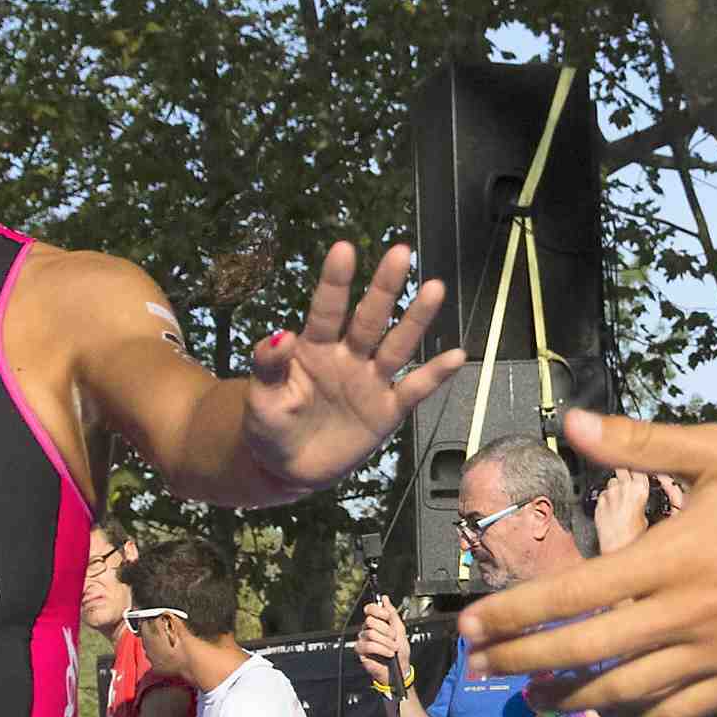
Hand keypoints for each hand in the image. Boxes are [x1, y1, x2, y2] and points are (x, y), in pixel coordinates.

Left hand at [234, 243, 465, 499]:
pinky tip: (456, 355)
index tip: (344, 248)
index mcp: (314, 348)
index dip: (335, 280)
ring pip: (397, 345)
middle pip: (369, 317)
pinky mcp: (387, 410)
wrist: (286, 468)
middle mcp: (347, 356)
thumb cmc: (269, 426)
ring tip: (434, 288)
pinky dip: (436, 374)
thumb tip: (281, 334)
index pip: (326, 309)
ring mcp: (370, 381)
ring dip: (415, 319)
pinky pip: (415, 389)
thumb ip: (268, 366)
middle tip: (401, 252)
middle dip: (384, 286)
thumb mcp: (260, 398)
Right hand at [352, 599, 413, 695]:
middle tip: (393, 638)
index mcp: (377, 623)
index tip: (388, 617)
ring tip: (393, 648)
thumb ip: (392, 613)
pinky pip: (369, 645)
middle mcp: (368, 629)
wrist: (401, 668)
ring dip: (386, 642)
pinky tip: (388, 653)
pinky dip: (382, 650)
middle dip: (386, 631)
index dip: (378, 611)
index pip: (370, 609)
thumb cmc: (400, 652)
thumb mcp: (400, 629)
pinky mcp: (361, 651)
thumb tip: (385, 599)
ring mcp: (363, 640)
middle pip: (371, 621)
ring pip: (371, 633)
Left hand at [463, 409, 716, 716]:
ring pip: (625, 691)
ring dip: (570, 697)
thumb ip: (637, 443)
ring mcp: (716, 654)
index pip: (575, 594)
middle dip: (522, 664)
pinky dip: (634, 714)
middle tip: (478, 670)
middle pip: (586, 651)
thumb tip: (568, 421)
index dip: (516, 615)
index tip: (471, 626)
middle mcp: (687, 614)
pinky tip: (609, 709)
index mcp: (673, 556)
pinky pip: (676, 710)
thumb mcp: (716, 452)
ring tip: (532, 698)